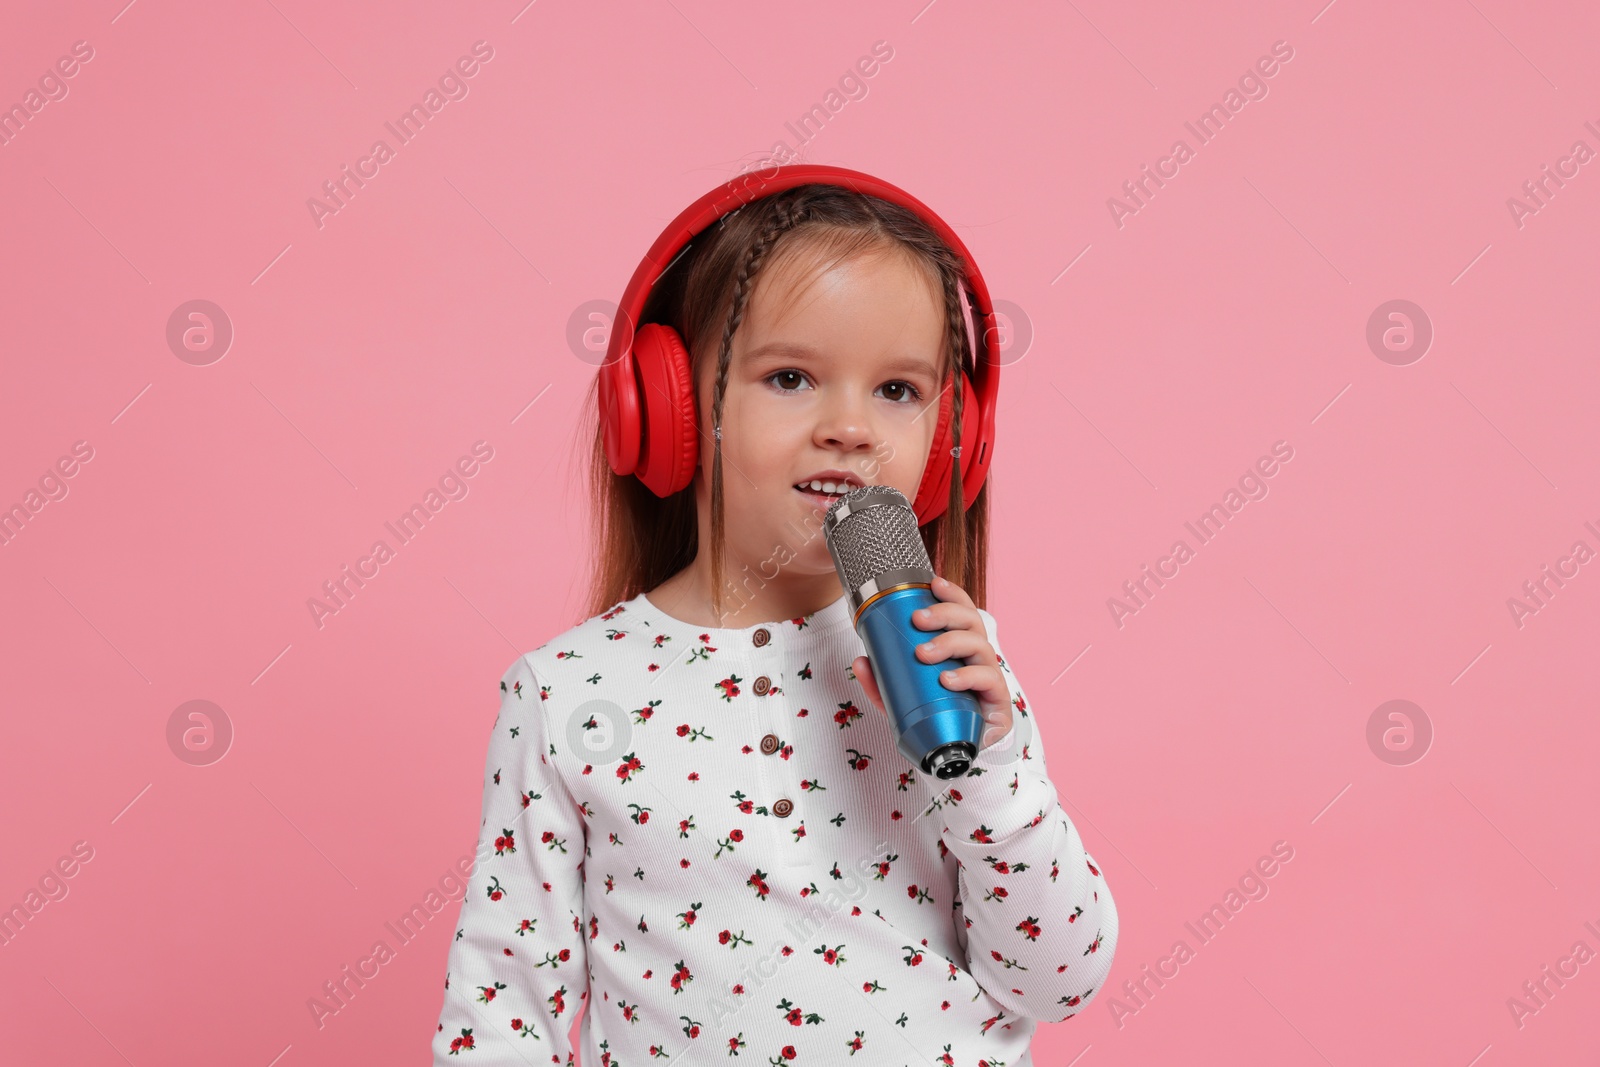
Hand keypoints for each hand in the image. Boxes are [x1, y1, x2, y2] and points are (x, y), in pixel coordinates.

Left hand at [851, 574, 1013, 749]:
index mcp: (961, 648)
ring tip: (924, 653)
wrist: (952, 755)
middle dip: (944, 614)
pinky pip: (989, 681)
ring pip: (980, 646)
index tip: (933, 582)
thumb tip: (861, 660)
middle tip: (917, 620)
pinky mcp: (998, 701)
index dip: (952, 594)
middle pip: (971, 622)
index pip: (962, 612)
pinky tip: (949, 678)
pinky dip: (968, 676)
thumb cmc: (933, 717)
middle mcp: (978, 657)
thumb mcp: (900, 698)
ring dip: (951, 643)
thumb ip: (880, 682)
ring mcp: (990, 677)